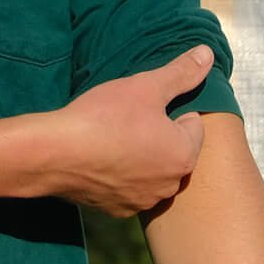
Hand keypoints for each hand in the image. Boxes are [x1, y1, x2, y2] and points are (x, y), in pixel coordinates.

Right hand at [40, 46, 211, 215]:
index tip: (142, 105)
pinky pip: (128, 188)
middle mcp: (170, 184)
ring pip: (151, 171)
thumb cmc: (104, 116)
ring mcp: (143, 201)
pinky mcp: (117, 211)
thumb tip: (208, 53)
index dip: (168, 109)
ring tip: (111, 139)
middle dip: (158, 136)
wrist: (55, 153)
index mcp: (184, 154)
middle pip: (174, 150)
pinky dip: (120, 176)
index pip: (192, 123)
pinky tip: (100, 161)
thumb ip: (180, 72)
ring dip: (140, 158)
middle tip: (126, 119)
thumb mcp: (145, 86)